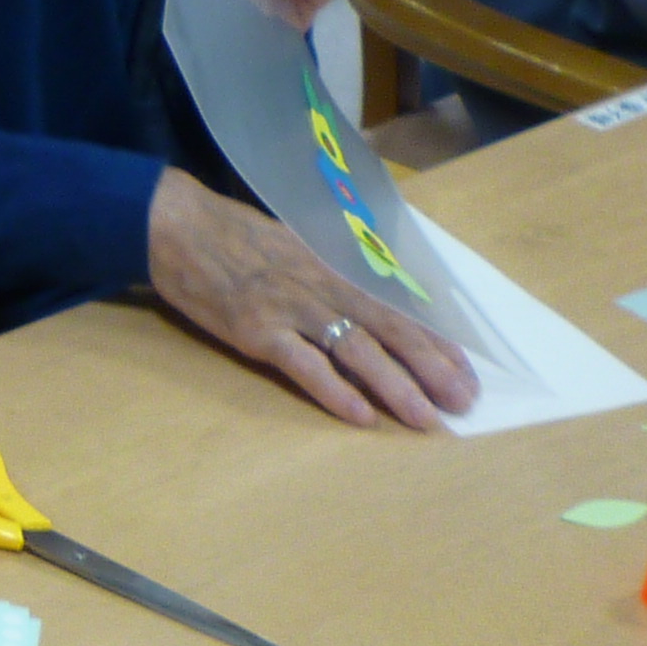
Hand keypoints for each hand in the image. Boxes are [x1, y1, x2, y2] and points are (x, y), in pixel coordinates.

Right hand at [146, 170, 472, 428]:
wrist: (180, 228)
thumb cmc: (240, 238)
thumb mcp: (301, 246)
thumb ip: (337, 275)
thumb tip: (378, 307)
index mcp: (339, 266)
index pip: (401, 308)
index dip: (436, 342)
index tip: (466, 371)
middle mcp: (325, 286)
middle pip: (391, 330)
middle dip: (431, 368)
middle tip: (463, 403)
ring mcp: (292, 309)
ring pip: (357, 350)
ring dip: (396, 386)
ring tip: (424, 417)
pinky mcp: (258, 330)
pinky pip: (305, 365)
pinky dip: (335, 391)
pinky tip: (361, 416)